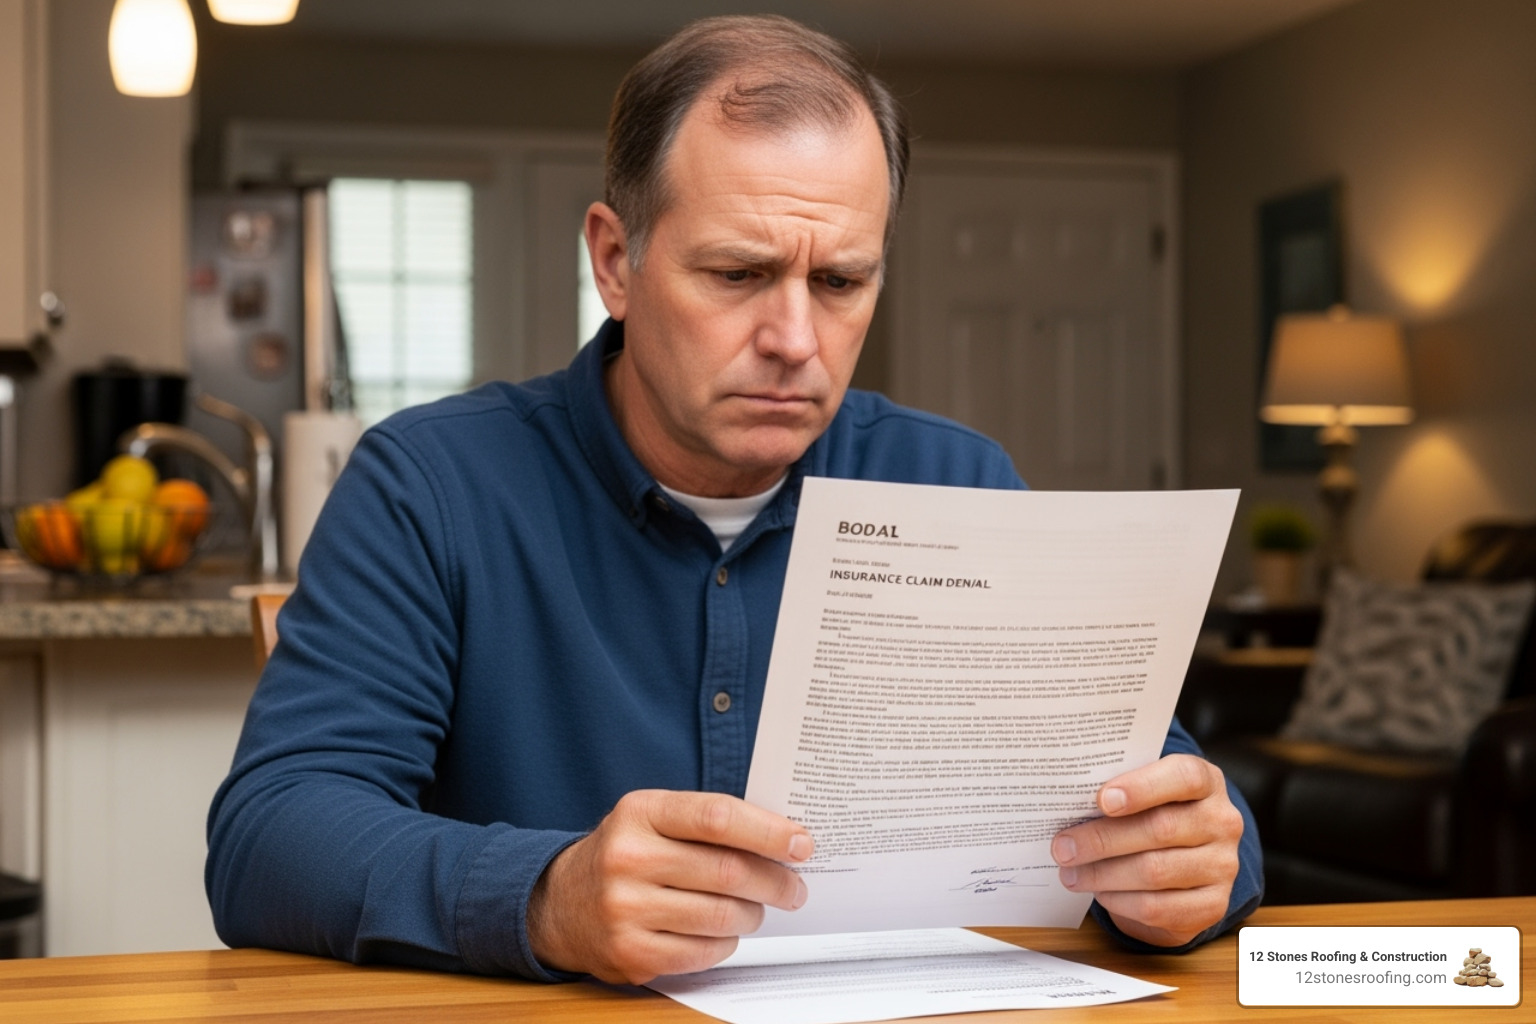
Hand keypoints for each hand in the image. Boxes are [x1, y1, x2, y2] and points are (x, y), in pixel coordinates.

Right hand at [527, 789, 812, 983]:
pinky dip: (726, 942)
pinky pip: (703, 951)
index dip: (768, 832)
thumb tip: (784, 839)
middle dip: (775, 881)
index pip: (717, 817)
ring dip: (753, 913)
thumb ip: (708, 821)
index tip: (801, 844)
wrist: (561, 903)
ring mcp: (625, 909)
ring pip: (721, 915)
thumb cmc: (627, 853)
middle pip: (727, 871)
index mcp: (640, 812)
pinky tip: (724, 931)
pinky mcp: (630, 953)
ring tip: (756, 908)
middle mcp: (627, 858)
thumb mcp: (654, 818)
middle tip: (794, 887)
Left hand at [1051, 754, 1242, 946]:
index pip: (1184, 777)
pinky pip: (1157, 908)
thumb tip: (1067, 803)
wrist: (1189, 859)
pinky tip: (1099, 893)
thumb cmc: (1154, 814)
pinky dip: (1119, 901)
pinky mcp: (1212, 906)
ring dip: (1103, 874)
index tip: (1102, 800)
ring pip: (1155, 871)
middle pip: (1160, 829)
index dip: (1142, 787)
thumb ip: (1119, 791)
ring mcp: (1223, 866)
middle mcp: (1222, 822)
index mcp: (1207, 782)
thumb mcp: (1145, 792)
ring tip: (1070, 872)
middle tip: (1062, 846)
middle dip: (1103, 839)